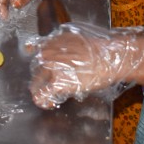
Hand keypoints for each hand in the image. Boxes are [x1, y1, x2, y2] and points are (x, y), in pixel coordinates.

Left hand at [29, 23, 143, 109]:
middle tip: (43, 83)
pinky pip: (44, 94)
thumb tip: (59, 55)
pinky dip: (43, 100)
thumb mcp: (75, 40)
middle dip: (40, 77)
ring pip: (37, 81)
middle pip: (36, 68)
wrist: (108, 58)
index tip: (41, 69)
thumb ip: (63, 46)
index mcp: (51, 43)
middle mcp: (47, 54)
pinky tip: (45, 103)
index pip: (36, 52)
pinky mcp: (58, 84)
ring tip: (42, 95)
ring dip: (39, 88)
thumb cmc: (97, 50)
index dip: (40, 62)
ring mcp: (51, 69)